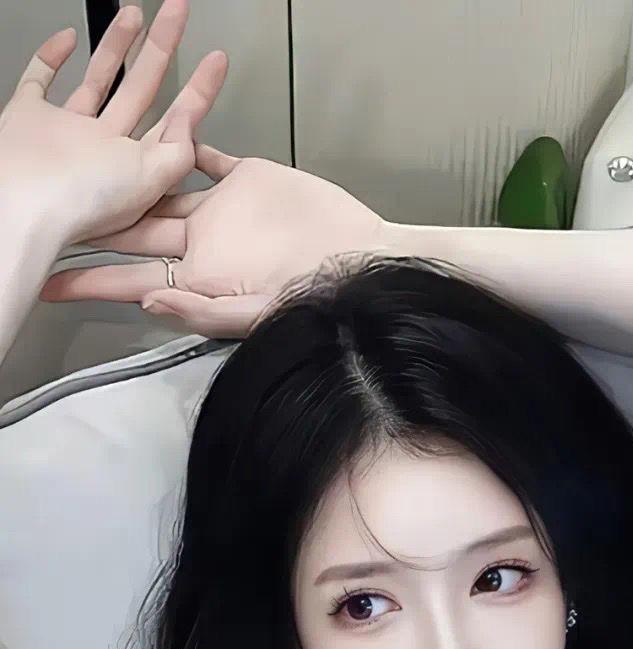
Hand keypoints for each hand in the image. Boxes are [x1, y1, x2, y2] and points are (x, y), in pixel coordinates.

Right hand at [0, 1, 226, 251]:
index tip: (216, 61)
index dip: (199, 90)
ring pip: (97, 80)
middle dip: (161, 48)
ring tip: (135, 14)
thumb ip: (176, 150)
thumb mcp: (149, 180)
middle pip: (140, 90)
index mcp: (133, 167)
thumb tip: (188, 119)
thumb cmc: (79, 205)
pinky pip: (40, 80)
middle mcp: (101, 151)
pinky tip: (66, 38)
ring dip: (117, 46)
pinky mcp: (28, 117)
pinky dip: (51, 57)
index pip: (175, 123)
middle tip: (177, 14)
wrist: (21, 204)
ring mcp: (64, 133)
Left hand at [39, 144, 394, 340]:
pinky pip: (204, 153)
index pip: (127, 277)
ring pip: (158, 183)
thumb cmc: (311, 298)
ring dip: (126, 173)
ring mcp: (218, 208)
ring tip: (87, 156)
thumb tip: (144, 300)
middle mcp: (197, 242)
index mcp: (193, 278)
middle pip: (132, 229)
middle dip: (91, 223)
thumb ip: (196, 310)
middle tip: (50, 210)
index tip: (48, 279)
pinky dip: (182, 136)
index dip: (86, 280)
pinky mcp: (243, 177)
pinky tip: (155, 124)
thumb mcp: (251, 313)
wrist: (358, 258)